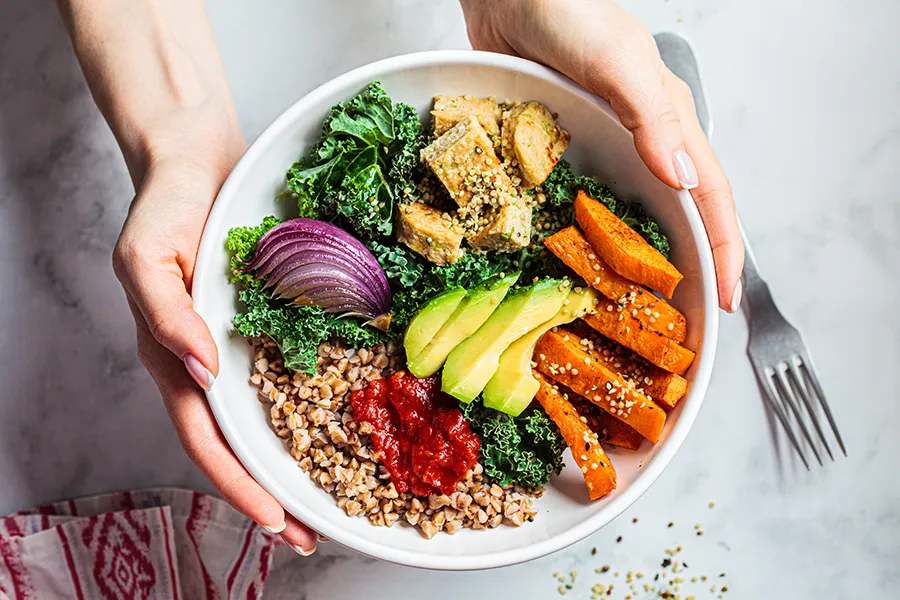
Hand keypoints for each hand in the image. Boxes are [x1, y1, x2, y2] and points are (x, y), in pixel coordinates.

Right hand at [112, 109, 318, 554]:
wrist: (199, 158)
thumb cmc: (166, 203)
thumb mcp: (147, 254)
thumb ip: (166, 314)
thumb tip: (200, 371)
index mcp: (176, 356)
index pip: (207, 437)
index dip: (239, 484)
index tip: (276, 521)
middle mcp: (211, 361)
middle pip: (241, 443)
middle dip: (273, 494)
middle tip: (314, 534)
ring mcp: (242, 344)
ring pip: (269, 418)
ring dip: (297, 461)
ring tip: (334, 498)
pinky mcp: (271, 322)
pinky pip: (293, 372)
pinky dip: (314, 405)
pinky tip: (345, 422)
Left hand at [460, 0, 743, 310]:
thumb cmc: (569, 10)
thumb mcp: (619, 61)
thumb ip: (653, 118)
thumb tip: (683, 182)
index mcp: (667, 122)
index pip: (709, 197)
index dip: (723, 251)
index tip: (725, 303)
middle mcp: (638, 141)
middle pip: (673, 216)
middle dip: (682, 269)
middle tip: (678, 324)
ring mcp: (599, 148)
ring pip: (625, 216)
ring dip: (631, 262)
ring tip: (627, 310)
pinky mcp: (560, 149)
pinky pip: (578, 202)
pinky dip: (583, 238)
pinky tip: (572, 264)